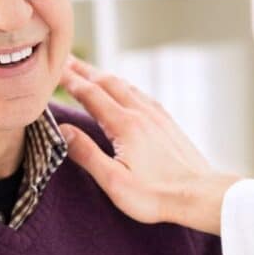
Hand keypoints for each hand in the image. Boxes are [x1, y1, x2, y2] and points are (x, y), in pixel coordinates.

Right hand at [58, 57, 241, 234]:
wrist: (200, 194)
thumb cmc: (156, 195)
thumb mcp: (114, 181)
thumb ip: (87, 154)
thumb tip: (62, 130)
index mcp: (124, 125)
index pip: (90, 94)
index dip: (69, 80)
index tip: (53, 68)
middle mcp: (141, 113)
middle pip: (107, 82)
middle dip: (84, 70)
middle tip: (65, 60)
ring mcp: (156, 115)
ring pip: (125, 86)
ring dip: (104, 75)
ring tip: (89, 71)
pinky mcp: (167, 122)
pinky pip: (141, 94)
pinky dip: (124, 85)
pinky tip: (125, 89)